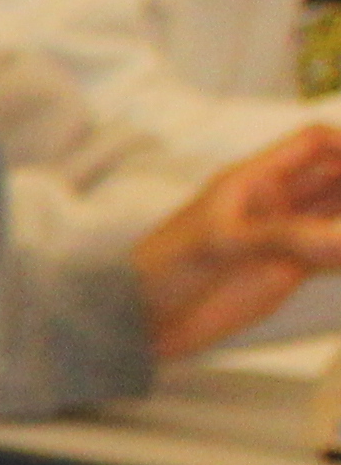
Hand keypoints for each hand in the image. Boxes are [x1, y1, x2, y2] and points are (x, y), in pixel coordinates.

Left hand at [138, 125, 340, 361]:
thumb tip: (339, 236)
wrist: (143, 320)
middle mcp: (277, 202)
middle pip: (337, 178)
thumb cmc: (165, 268)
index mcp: (255, 179)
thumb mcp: (218, 243)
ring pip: (339, 215)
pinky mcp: (290, 271)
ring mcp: (287, 236)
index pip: (313, 144)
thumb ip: (279, 237)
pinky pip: (334, 254)